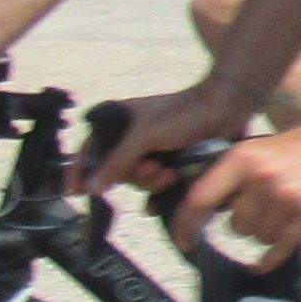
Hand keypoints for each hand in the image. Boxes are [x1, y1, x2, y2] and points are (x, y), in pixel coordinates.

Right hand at [84, 82, 256, 195]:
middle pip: (117, 171)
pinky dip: (162, 191)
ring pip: (140, 180)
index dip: (79, 170)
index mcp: (120, 122)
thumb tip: (93, 186)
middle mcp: (134, 137)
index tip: (72, 192)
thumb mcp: (145, 135)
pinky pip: (159, 185)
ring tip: (170, 172)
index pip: (90, 148)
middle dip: (133, 176)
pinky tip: (170, 188)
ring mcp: (155, 151)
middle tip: (153, 168)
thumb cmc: (184, 113)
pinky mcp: (174, 162)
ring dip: (152, 182)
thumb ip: (118, 160)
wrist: (228, 109)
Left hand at [176, 120, 300, 271]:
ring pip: (258, 237)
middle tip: (265, 209)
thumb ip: (237, 176)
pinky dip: (270, 259)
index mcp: (243, 159)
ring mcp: (286, 197)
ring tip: (286, 213)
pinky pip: (279, 247)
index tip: (183, 242)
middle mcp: (260, 179)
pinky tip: (262, 264)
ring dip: (267, 232)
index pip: (201, 199)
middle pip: (235, 225)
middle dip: (246, 223)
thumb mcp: (263, 149)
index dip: (186, 225)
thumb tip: (213, 209)